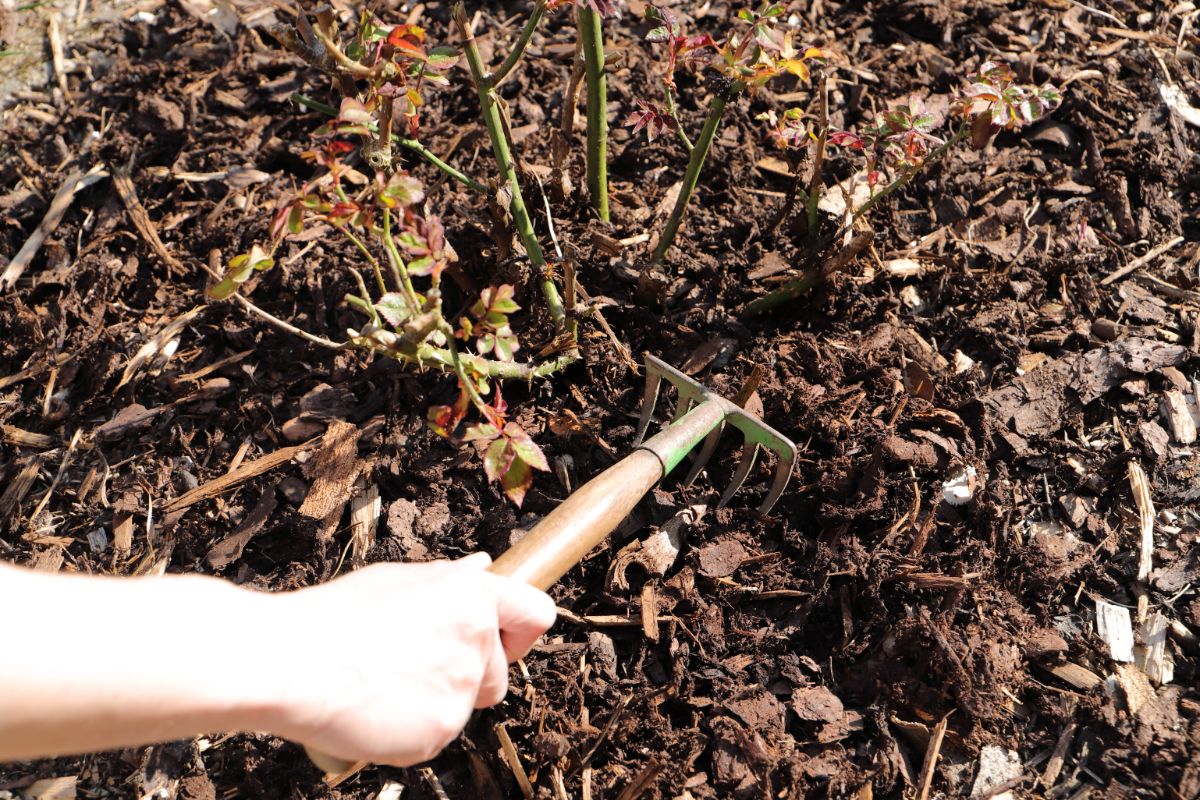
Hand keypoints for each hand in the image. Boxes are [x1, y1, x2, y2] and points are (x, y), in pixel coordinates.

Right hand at [264, 553, 554, 766]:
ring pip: (466, 706)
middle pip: (500, 673)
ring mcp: (461, 687)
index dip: (519, 633)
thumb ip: (449, 581)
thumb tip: (484, 567)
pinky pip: (437, 735)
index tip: (499, 641)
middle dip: (469, 677)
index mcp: (471, 594)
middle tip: (412, 667)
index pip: (536, 613)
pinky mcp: (441, 729)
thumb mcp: (397, 581)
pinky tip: (376, 709)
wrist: (290, 663)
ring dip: (438, 702)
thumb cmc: (336, 618)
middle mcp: (476, 638)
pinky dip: (412, 731)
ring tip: (385, 684)